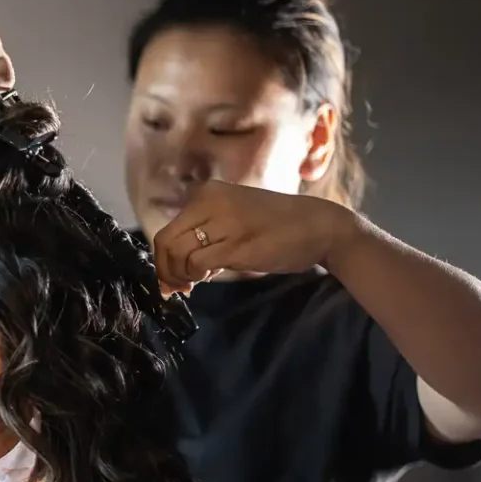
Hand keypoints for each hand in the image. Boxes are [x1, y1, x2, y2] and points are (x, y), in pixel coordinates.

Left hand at [153, 181, 362, 296]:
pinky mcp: (237, 243)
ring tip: (198, 280)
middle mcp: (211, 202)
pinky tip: (212, 275)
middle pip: (165, 244)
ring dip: (182, 275)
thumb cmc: (275, 226)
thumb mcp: (232, 219)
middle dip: (166, 271)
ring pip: (178, 255)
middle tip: (179, 287)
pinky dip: (198, 276)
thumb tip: (172, 266)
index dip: (161, 261)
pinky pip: (199, 264)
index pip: (164, 232)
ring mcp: (224, 222)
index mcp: (207, 194)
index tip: (171, 279)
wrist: (319, 225)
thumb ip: (203, 236)